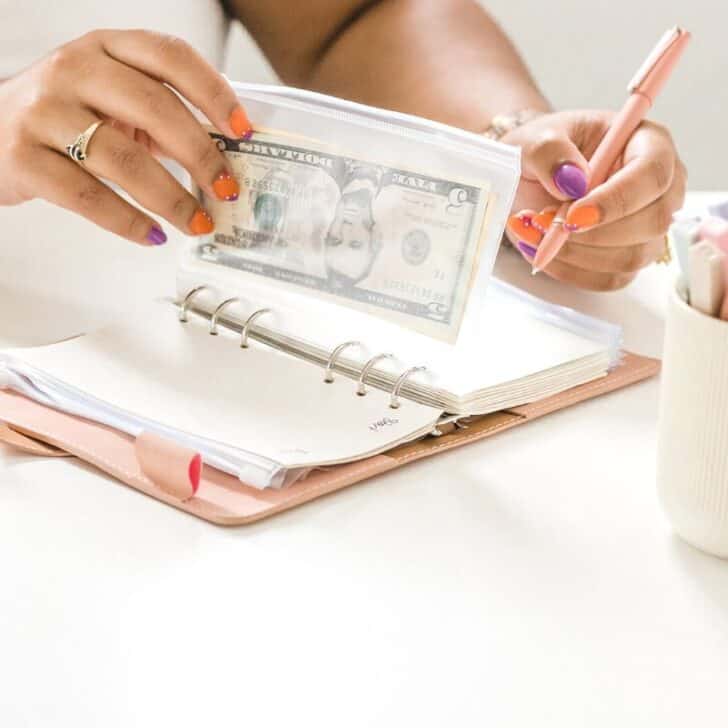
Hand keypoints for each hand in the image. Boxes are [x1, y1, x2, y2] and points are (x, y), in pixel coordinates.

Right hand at [0, 30, 252, 244]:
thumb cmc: (67, 116)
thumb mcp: (111, 97)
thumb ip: (160, 115)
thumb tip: (223, 160)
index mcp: (106, 47)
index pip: (171, 56)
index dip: (214, 93)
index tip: (244, 132)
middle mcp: (74, 69)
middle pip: (154, 108)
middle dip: (201, 155)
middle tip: (227, 189)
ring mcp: (44, 112)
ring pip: (123, 158)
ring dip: (172, 198)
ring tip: (199, 223)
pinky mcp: (23, 157)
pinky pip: (88, 196)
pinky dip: (129, 222)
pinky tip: (154, 236)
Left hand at [502, 110, 686, 290]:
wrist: (528, 179)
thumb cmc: (542, 153)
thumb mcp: (534, 139)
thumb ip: (549, 151)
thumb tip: (572, 181)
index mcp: (648, 143)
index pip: (652, 175)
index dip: (615, 200)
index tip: (572, 217)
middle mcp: (659, 187)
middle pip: (652, 222)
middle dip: (592, 234)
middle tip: (541, 223)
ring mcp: (647, 227)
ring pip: (630, 257)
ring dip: (575, 253)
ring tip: (533, 231)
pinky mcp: (627, 257)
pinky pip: (609, 279)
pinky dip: (570, 270)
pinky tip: (542, 249)